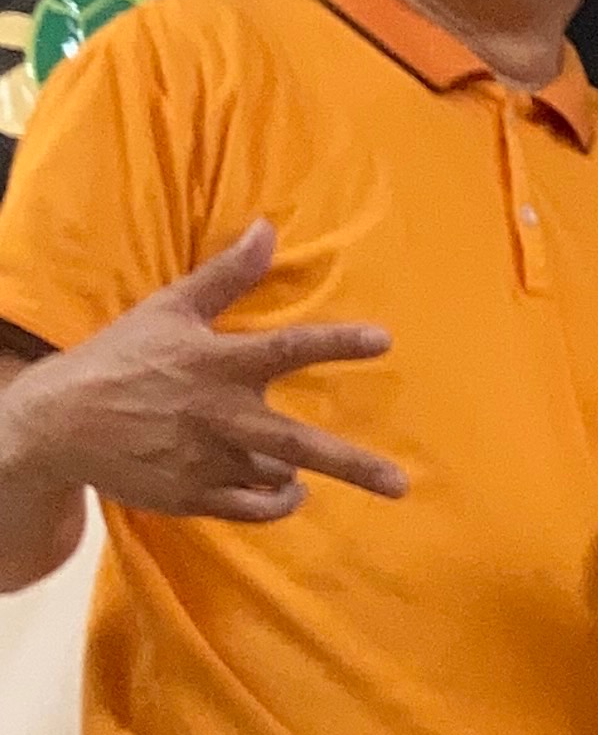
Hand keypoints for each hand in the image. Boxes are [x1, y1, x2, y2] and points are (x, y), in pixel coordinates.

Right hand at [4, 218, 405, 524]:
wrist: (60, 421)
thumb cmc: (121, 358)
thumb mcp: (170, 309)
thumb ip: (226, 275)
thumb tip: (268, 227)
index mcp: (216, 364)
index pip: (288, 349)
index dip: (337, 343)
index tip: (384, 340)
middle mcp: (218, 416)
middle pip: (297, 444)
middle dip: (353, 465)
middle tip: (400, 484)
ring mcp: (206, 462)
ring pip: (277, 474)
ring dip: (294, 471)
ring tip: (296, 465)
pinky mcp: (193, 497)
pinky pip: (253, 508)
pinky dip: (278, 503)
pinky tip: (289, 491)